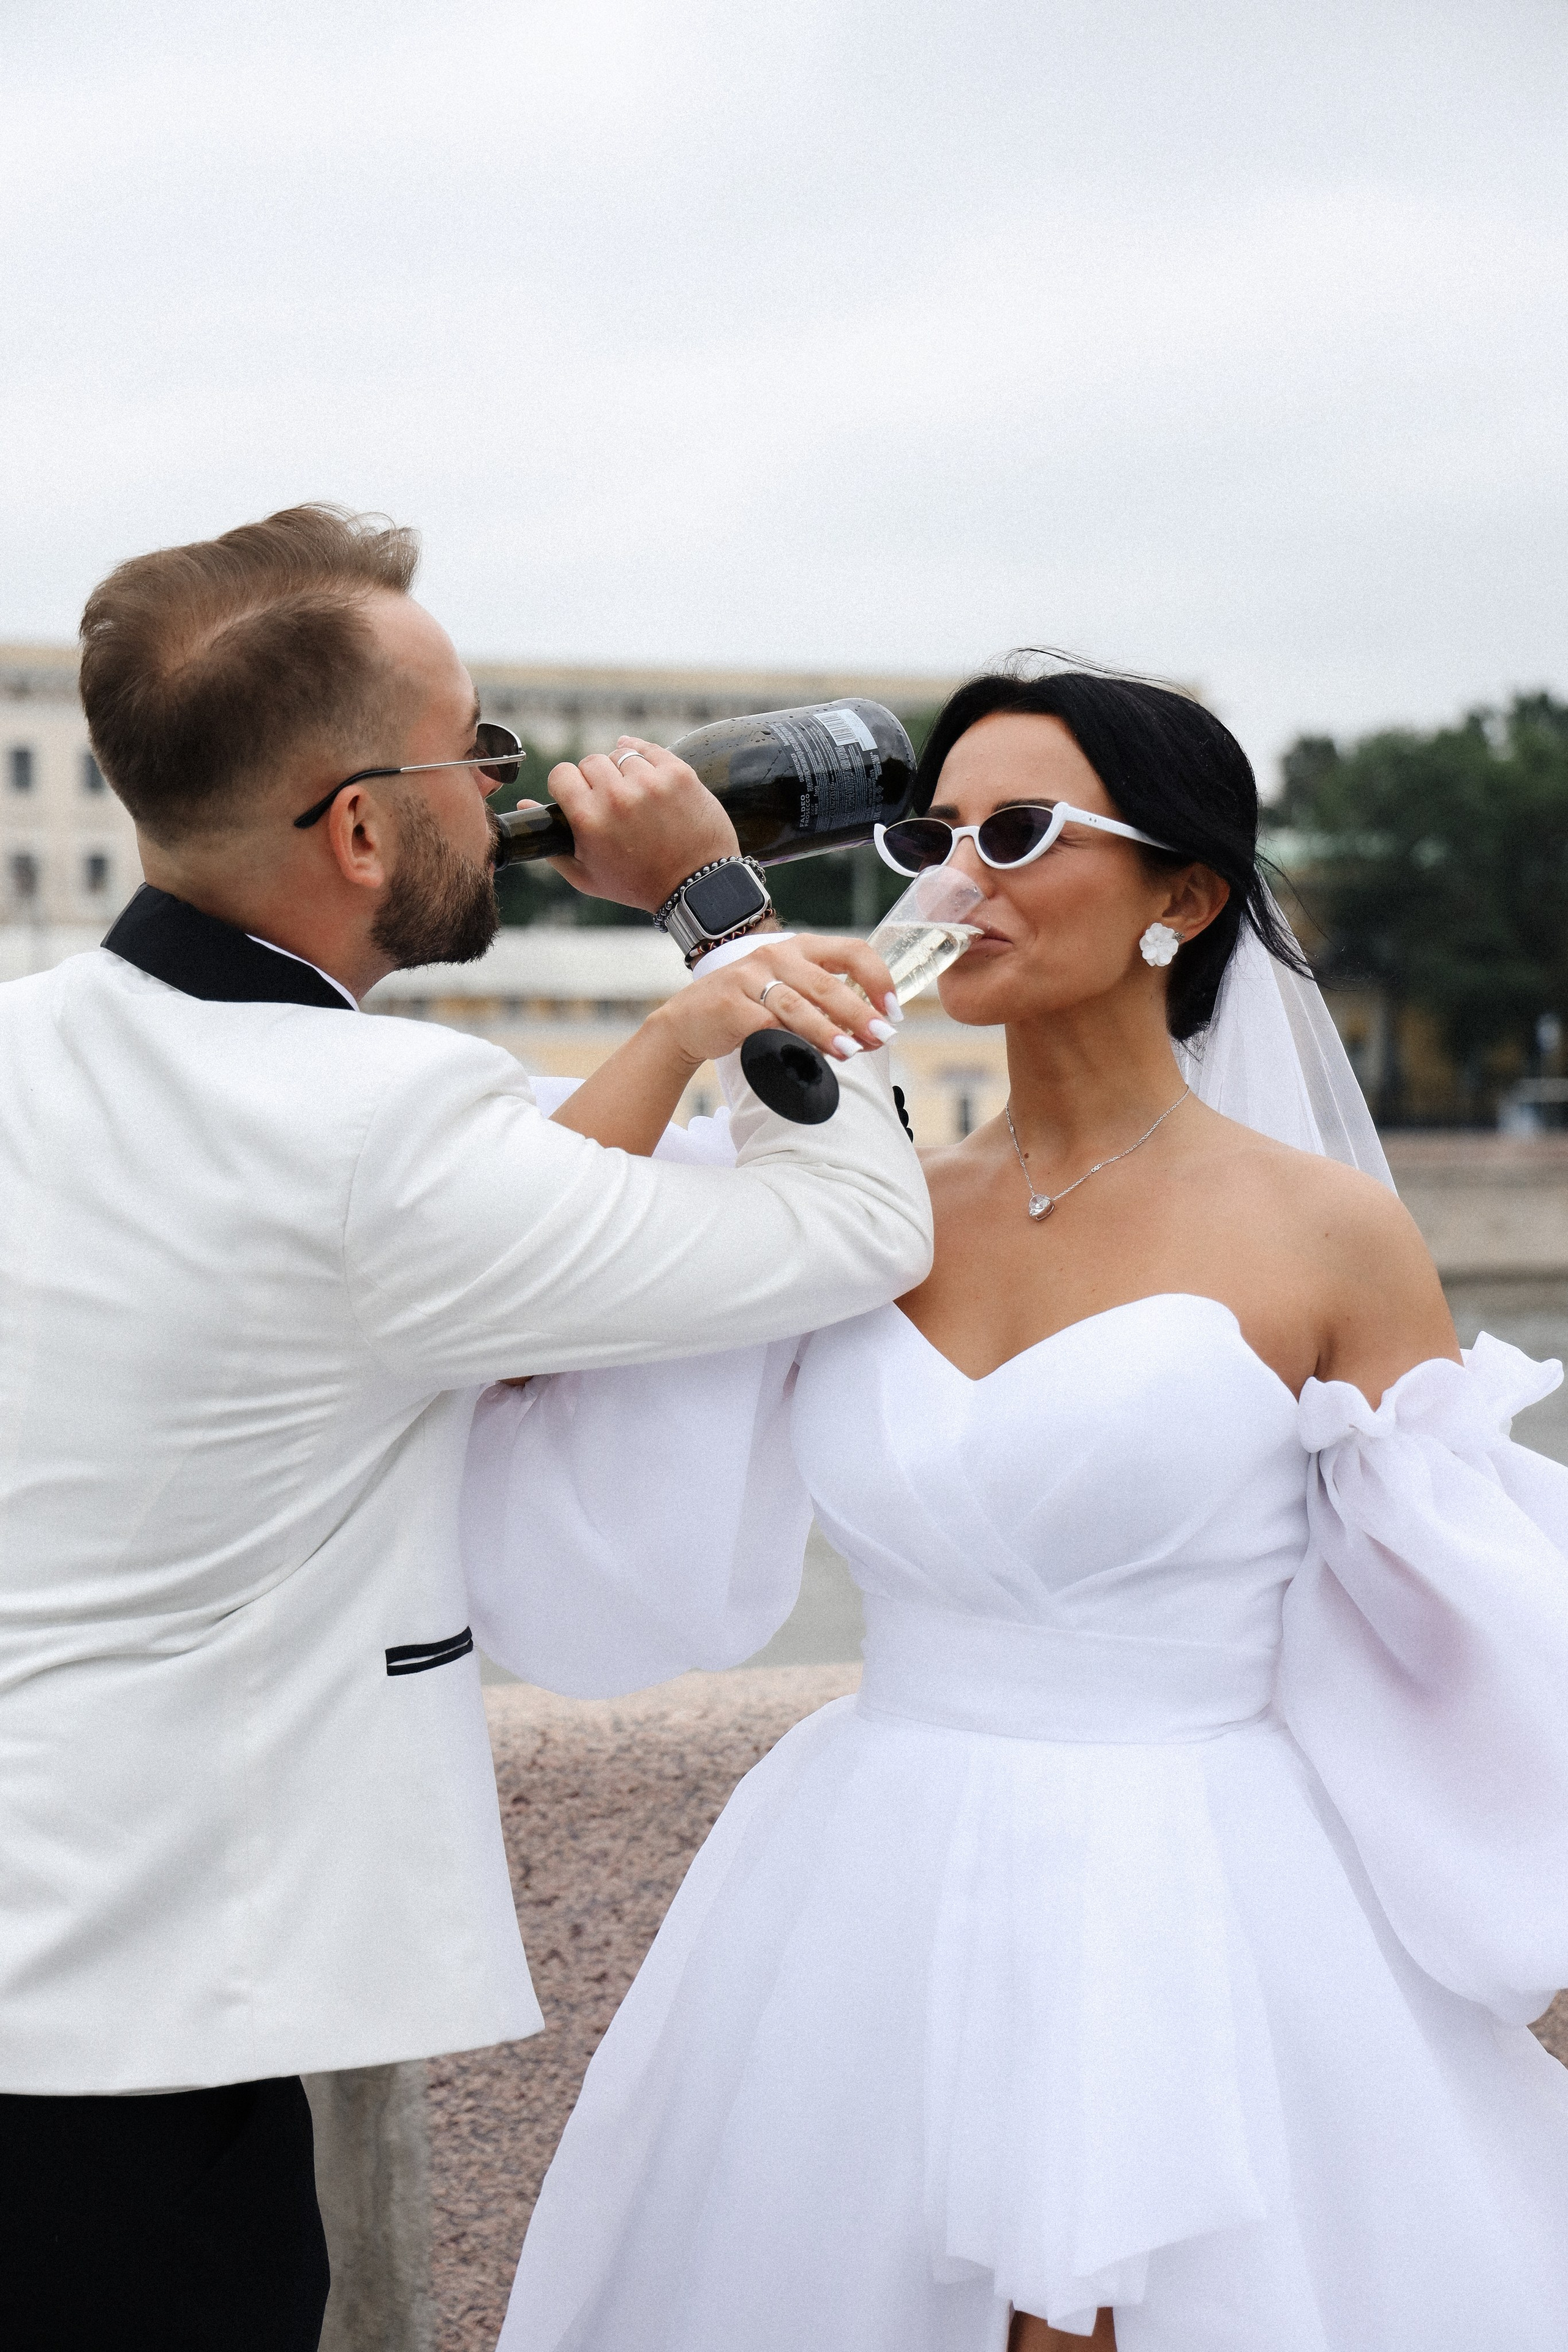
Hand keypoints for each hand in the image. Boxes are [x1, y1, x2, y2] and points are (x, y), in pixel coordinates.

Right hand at [541, 736, 738, 910]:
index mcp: (589, 819)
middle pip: (590, 761)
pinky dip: (644, 756)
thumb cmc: (637, 884)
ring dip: (623, 771)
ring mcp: (650, 782)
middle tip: (610, 801)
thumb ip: (551, 843)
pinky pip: (649, 749)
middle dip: (596, 779)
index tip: (579, 796)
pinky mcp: (679, 773)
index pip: (562, 774)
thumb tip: (523, 805)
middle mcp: (617, 796)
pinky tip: (645, 773)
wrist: (697, 885)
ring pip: (621, 754)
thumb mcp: (586, 876)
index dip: (568, 785)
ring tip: (634, 796)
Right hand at [651, 934, 901, 1071]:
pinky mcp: (732, 1005)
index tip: (894, 1008)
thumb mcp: (789, 989)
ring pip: (799, 1006)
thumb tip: (873, 1028)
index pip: (851, 951)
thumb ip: (826, 1000)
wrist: (689, 1020)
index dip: (878, 978)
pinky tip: (808, 1058)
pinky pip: (768, 1025)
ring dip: (829, 1030)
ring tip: (852, 1051)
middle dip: (860, 1012)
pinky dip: (792, 1043)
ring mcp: (751, 978)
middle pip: (828, 984)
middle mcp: (777, 956)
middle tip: (883, 1036)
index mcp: (801, 948)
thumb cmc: (749, 1007)